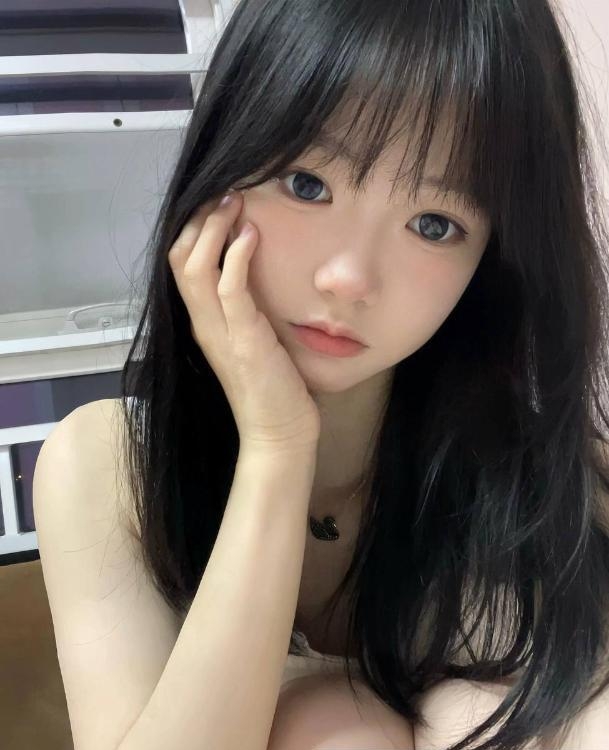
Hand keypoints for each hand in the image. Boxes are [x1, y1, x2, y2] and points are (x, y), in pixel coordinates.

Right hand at [168, 191, 320, 452]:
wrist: (277, 434)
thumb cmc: (272, 388)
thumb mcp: (252, 340)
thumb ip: (245, 309)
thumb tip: (255, 275)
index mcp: (205, 322)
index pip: (181, 264)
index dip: (194, 228)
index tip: (218, 202)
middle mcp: (204, 323)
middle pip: (179, 258)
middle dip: (199, 219)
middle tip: (226, 192)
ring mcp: (219, 332)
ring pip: (196, 268)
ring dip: (214, 229)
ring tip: (234, 201)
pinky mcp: (243, 341)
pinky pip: (230, 290)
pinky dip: (236, 257)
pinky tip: (250, 235)